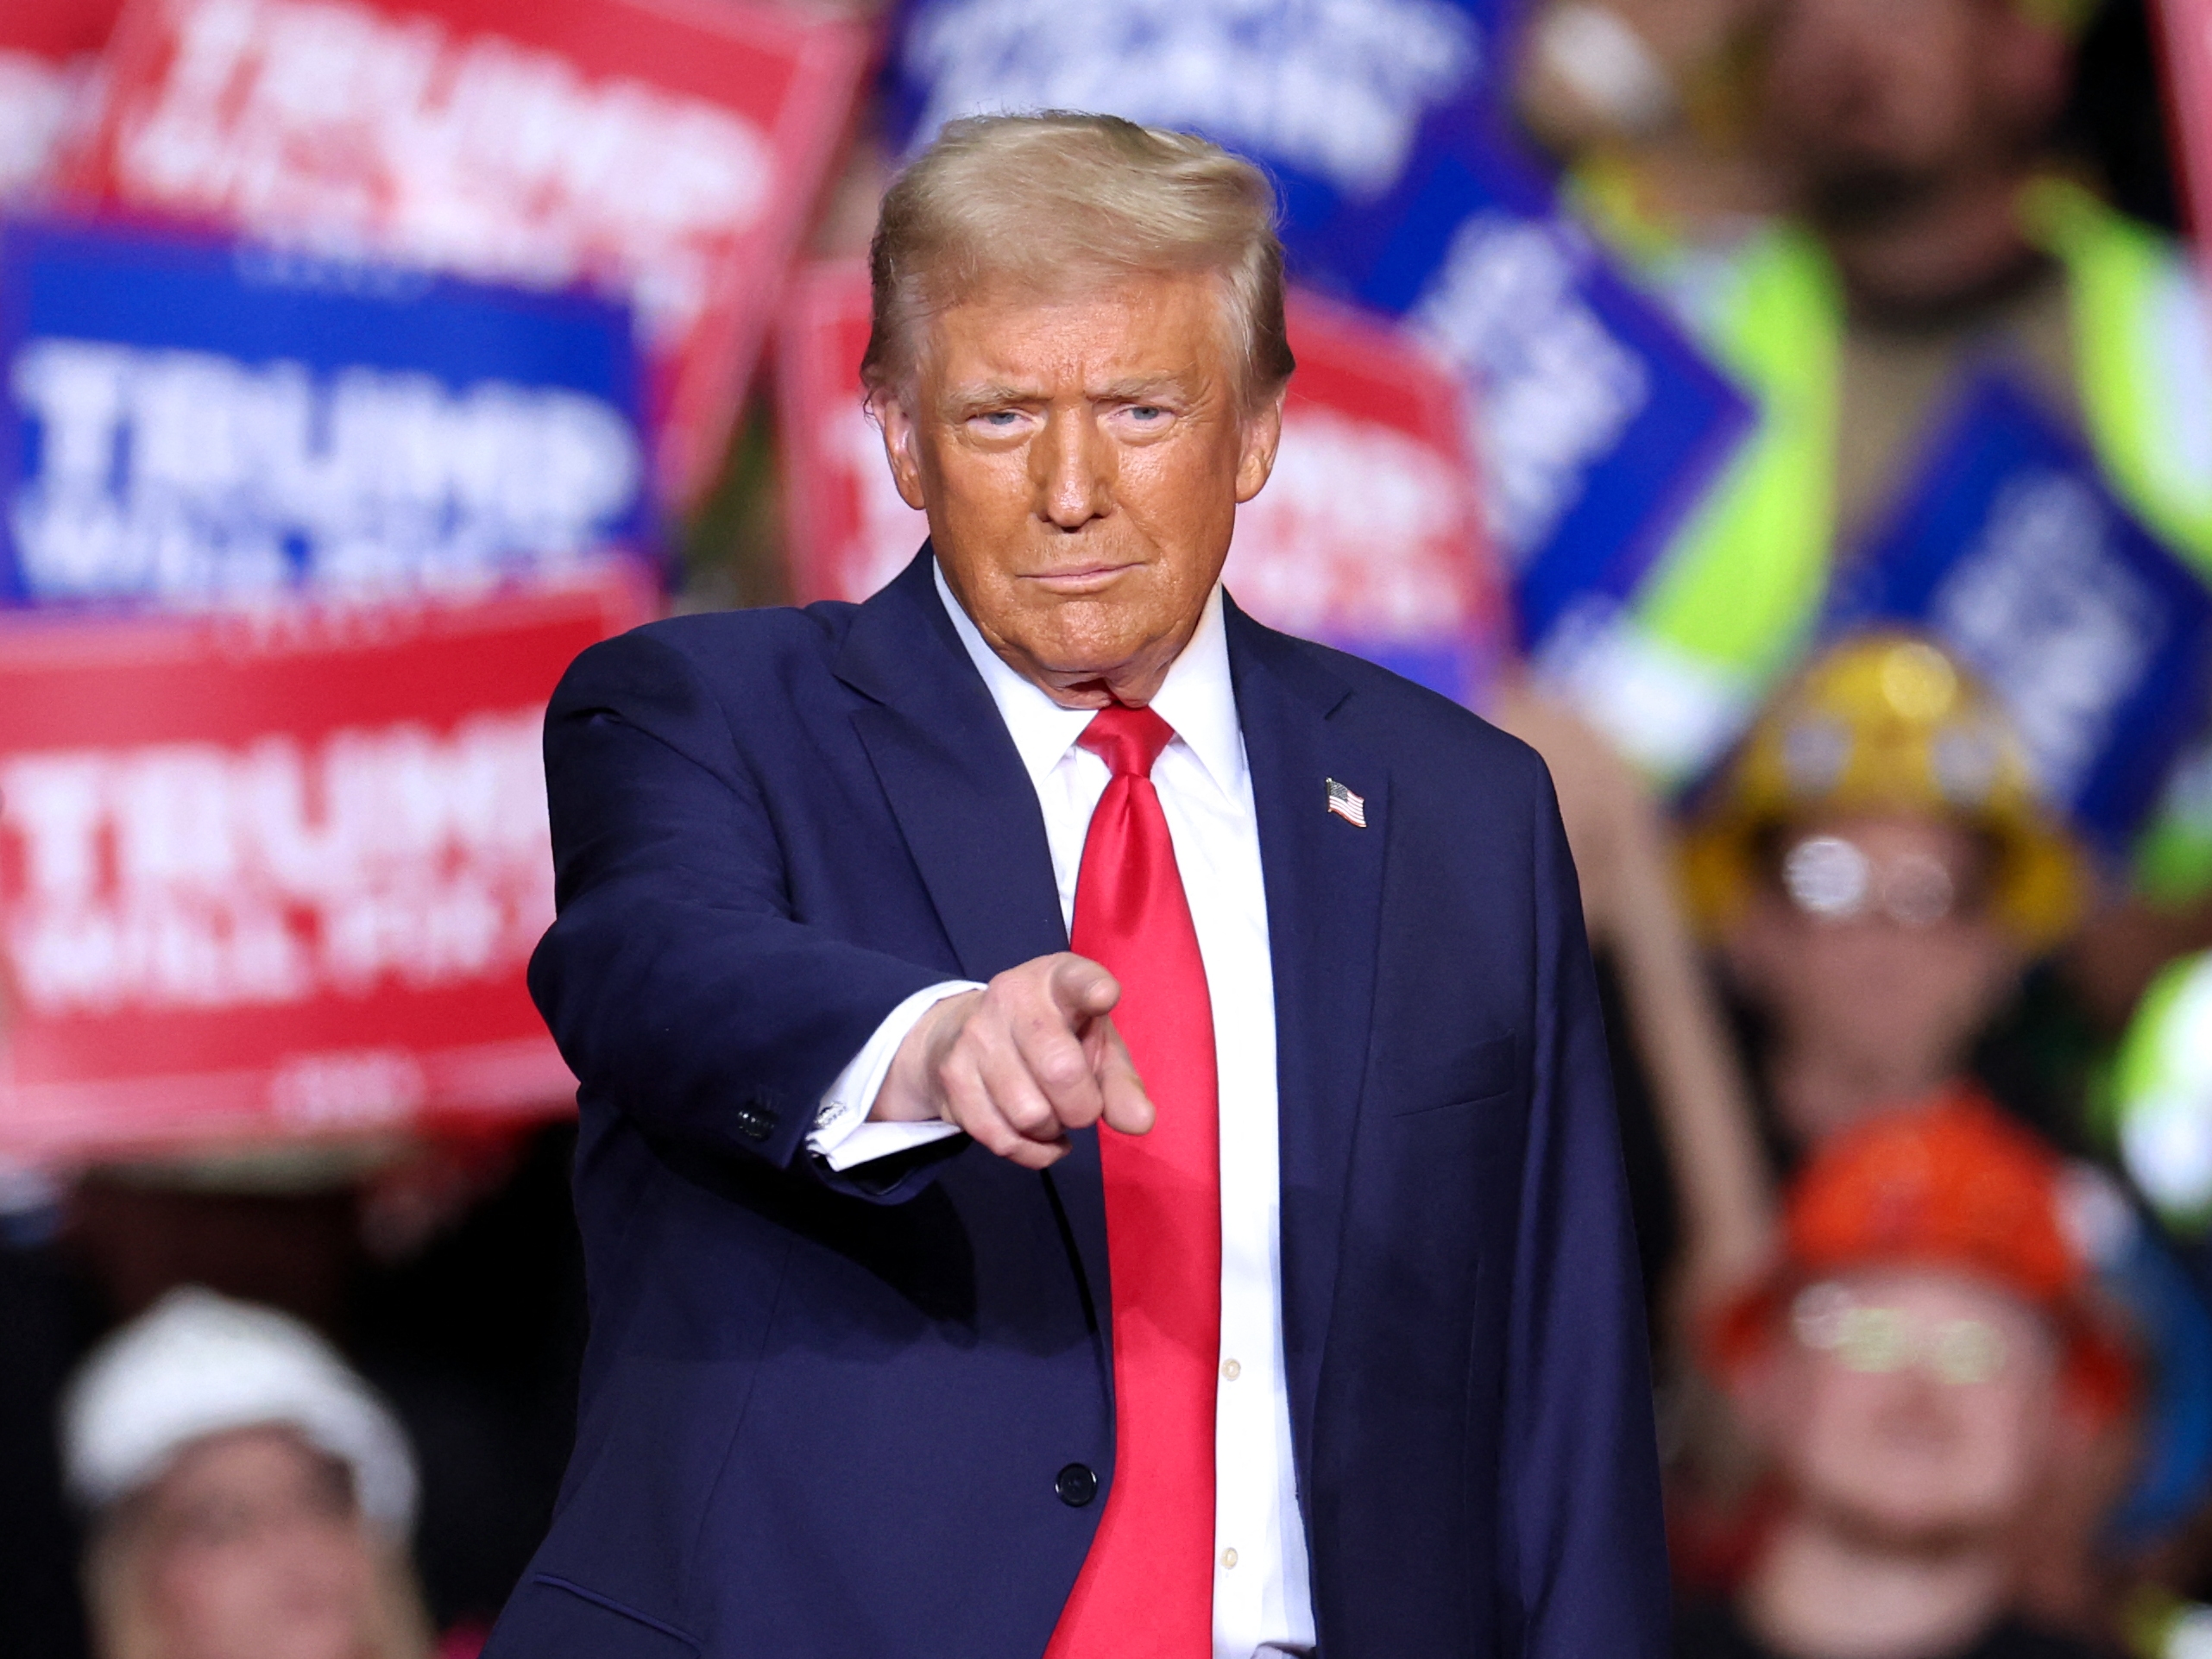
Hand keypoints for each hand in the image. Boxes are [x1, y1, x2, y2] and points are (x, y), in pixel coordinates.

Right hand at [871, 953, 1155, 1167]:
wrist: (963, 1033)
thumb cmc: (1053, 1037)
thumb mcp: (1095, 1046)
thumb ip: (1121, 1083)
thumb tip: (1141, 1122)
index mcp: (1058, 979)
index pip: (1076, 979)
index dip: (1093, 988)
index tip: (1106, 996)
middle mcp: (1012, 997)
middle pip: (1061, 1071)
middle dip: (1084, 1108)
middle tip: (1083, 1107)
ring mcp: (976, 1035)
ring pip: (1030, 1114)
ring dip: (1053, 1130)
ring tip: (1053, 1113)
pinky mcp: (952, 1076)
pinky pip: (1002, 1138)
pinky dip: (1031, 1151)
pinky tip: (1038, 1136)